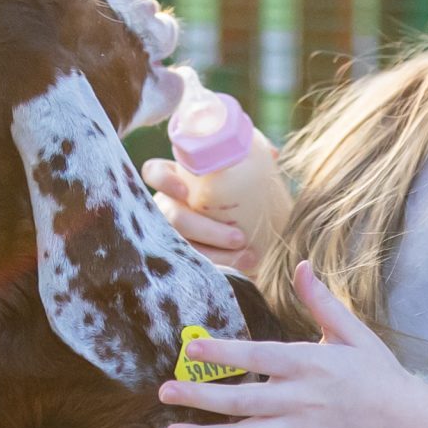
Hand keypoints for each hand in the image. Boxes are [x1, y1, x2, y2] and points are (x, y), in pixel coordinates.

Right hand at [143, 157, 257, 274]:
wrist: (248, 232)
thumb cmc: (237, 195)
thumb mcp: (241, 175)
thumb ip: (251, 159)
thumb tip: (273, 155)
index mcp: (177, 180)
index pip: (154, 173)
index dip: (163, 180)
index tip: (184, 192)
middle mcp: (167, 207)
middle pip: (174, 217)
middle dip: (207, 229)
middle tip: (239, 237)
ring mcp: (171, 234)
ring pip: (183, 246)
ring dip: (216, 254)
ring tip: (249, 258)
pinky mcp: (182, 259)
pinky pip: (193, 267)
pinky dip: (219, 268)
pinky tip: (241, 272)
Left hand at [159, 260, 420, 427]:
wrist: (404, 422)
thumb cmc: (377, 372)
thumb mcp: (352, 332)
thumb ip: (320, 302)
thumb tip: (302, 266)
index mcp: (310, 364)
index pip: (259, 357)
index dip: (223, 354)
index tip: (191, 349)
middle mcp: (302, 400)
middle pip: (242, 402)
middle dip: (200, 398)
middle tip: (164, 393)